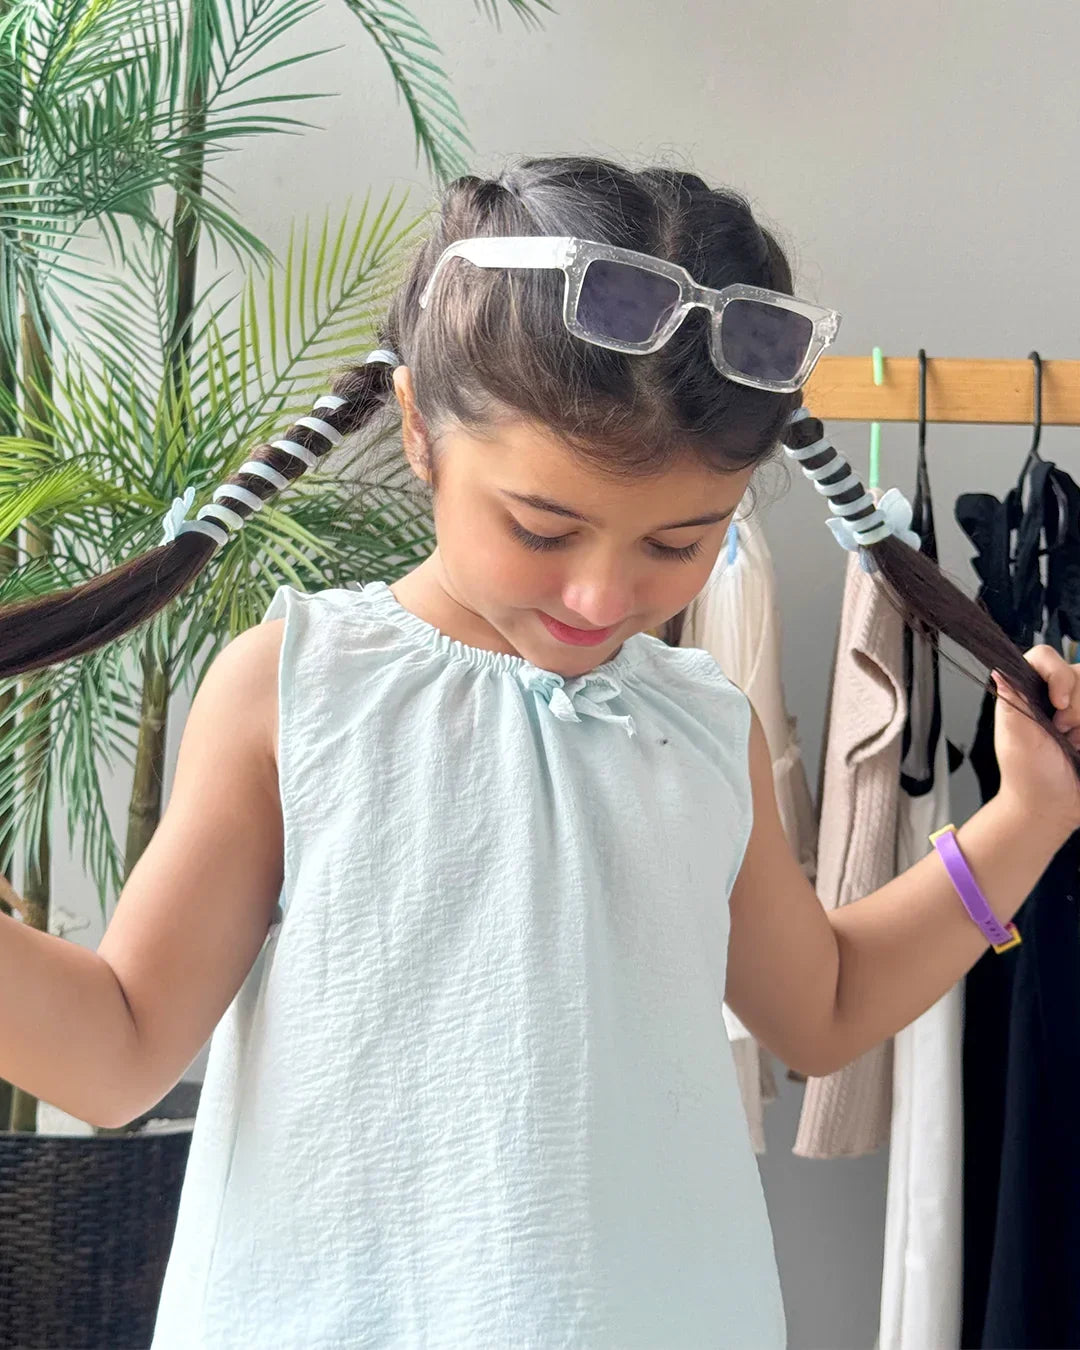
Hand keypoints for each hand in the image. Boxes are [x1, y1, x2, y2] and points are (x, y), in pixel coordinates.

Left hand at [993, 644, 1079, 833]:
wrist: (1053, 807)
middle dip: (1075, 706)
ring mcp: (1078, 709)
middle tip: (1062, 732)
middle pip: (1078, 672)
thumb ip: (1013, 703)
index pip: (1044, 657)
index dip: (1057, 675)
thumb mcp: (1017, 739)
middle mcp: (1053, 695)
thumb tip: (1000, 670)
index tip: (1058, 703)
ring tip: (1073, 743)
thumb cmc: (1029, 777)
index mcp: (1027, 692)